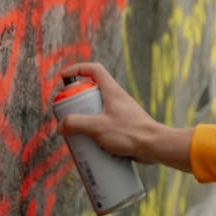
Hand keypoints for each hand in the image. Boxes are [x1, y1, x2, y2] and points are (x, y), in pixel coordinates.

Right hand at [57, 62, 193, 171]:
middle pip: (92, 92)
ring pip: (97, 110)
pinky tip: (88, 145)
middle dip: (76, 102)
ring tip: (74, 134)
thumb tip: (61, 126)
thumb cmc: (131, 133)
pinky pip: (103, 125)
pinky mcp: (122, 126)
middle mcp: (117, 99)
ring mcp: (120, 112)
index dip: (77, 69)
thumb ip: (76, 124)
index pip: (94, 69)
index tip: (63, 76)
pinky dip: (94, 132)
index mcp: (112, 91)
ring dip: (84, 119)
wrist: (154, 147)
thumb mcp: (98, 127)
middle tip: (66, 114)